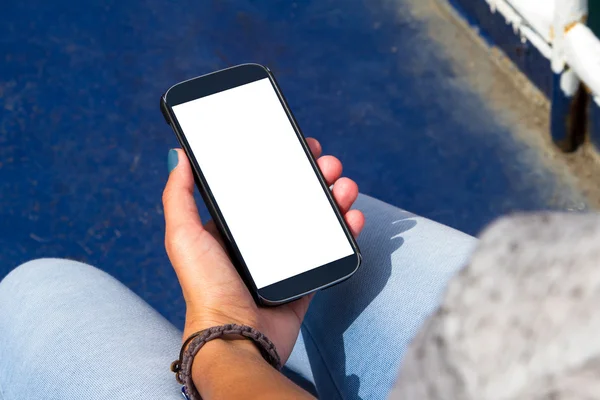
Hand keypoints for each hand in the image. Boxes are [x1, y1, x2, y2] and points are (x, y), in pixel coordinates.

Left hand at [162, 138, 364, 363]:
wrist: (236, 338)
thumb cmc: (206, 287)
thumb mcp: (184, 236)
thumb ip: (178, 196)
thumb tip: (178, 154)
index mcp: (234, 227)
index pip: (262, 185)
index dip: (282, 162)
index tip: (299, 146)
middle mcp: (260, 240)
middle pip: (295, 197)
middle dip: (315, 176)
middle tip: (328, 164)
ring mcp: (285, 260)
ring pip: (318, 219)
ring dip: (335, 198)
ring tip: (345, 187)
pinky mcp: (305, 279)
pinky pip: (331, 250)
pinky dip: (346, 231)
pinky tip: (353, 216)